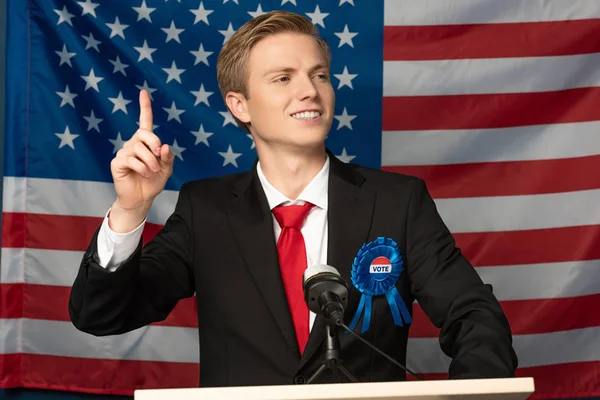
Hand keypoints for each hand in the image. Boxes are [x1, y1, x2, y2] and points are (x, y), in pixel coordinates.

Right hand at [108, 90, 174, 231]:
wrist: (141, 199)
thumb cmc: (153, 182)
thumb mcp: (166, 170)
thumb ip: (168, 157)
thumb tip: (164, 146)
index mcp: (145, 143)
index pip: (144, 121)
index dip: (144, 107)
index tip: (144, 92)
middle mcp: (133, 144)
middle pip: (144, 133)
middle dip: (155, 144)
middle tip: (159, 158)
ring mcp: (124, 152)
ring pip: (139, 149)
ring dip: (150, 162)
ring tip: (153, 172)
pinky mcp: (117, 162)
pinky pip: (131, 160)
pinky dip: (142, 168)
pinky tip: (144, 174)